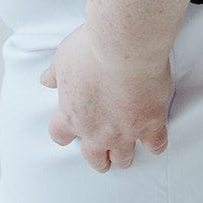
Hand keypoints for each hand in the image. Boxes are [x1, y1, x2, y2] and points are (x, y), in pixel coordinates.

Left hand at [39, 20, 172, 173]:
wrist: (123, 44)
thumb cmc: (92, 49)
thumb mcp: (63, 57)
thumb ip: (55, 74)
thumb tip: (46, 79)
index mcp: (71, 115)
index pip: (60, 136)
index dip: (66, 134)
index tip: (72, 131)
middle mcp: (96, 131)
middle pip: (94, 158)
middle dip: (98, 157)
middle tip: (103, 153)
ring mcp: (124, 131)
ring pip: (123, 158)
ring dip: (124, 155)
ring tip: (128, 151)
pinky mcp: (150, 124)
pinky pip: (156, 146)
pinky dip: (156, 143)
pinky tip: (154, 138)